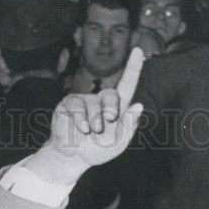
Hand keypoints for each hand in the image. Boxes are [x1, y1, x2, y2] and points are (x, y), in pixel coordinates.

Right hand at [23, 47, 145, 185]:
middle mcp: (101, 99)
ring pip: (94, 105)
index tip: (139, 51)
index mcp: (117, 107)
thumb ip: (129, 127)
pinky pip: (77, 107)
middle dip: (111, 112)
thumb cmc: (98, 150)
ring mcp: (84, 100)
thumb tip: (139, 105)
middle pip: (112, 95)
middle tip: (106, 125)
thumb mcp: (118, 143)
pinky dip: (81, 121)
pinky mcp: (69, 103)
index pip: (127, 85)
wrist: (74, 156)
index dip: (133, 68)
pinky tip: (82, 130)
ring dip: (95, 123)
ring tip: (91, 133)